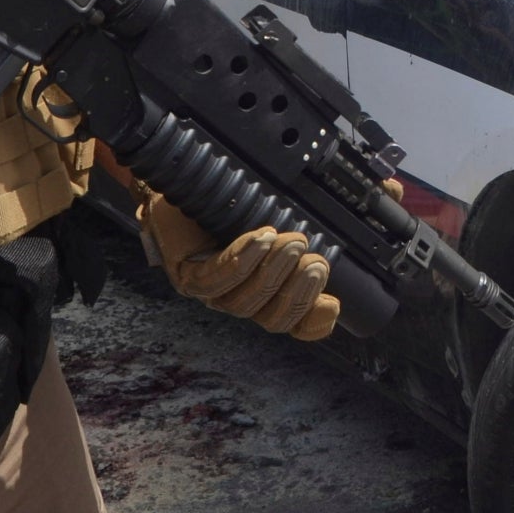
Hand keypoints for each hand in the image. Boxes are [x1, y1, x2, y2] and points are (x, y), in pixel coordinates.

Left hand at [136, 185, 341, 340]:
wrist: (182, 189)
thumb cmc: (227, 211)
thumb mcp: (268, 232)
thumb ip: (294, 252)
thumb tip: (324, 263)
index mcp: (262, 295)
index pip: (291, 323)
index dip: (313, 323)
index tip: (331, 302)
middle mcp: (237, 300)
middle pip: (273, 319)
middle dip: (299, 294)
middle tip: (314, 262)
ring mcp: (210, 294)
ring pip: (246, 301)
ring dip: (273, 270)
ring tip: (289, 240)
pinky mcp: (187, 277)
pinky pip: (217, 279)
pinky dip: (243, 259)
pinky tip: (260, 238)